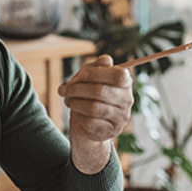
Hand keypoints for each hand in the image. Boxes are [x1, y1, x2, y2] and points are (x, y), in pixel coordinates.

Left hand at [57, 54, 132, 173]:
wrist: (90, 122)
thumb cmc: (91, 94)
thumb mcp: (92, 77)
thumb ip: (96, 66)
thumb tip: (106, 60)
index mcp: (125, 82)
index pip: (117, 75)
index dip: (95, 73)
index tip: (79, 75)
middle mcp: (127, 99)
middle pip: (100, 91)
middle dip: (77, 89)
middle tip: (64, 90)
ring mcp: (121, 117)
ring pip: (93, 108)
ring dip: (75, 103)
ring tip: (68, 100)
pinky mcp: (112, 131)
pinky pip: (91, 122)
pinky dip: (80, 116)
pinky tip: (78, 114)